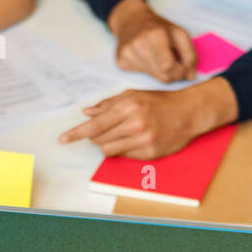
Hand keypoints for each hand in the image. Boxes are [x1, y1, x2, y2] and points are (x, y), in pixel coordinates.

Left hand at [58, 81, 235, 158]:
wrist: (189, 112)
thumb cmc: (160, 102)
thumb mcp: (133, 95)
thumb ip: (109, 104)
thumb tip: (87, 112)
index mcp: (128, 106)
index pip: (94, 124)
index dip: (76, 133)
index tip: (63, 139)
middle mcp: (134, 124)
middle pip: (99, 139)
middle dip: (96, 136)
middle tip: (105, 130)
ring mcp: (142, 140)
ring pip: (109, 150)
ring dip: (108, 144)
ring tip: (120, 134)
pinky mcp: (149, 153)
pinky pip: (125, 155)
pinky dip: (124, 149)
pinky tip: (135, 139)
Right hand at [108, 0, 196, 82]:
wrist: (130, 19)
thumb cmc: (158, 27)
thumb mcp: (179, 33)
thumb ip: (190, 55)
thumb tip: (191, 76)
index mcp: (154, 36)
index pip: (169, 67)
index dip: (180, 72)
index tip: (183, 68)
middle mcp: (138, 45)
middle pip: (162, 77)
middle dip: (172, 74)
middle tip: (172, 63)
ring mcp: (127, 54)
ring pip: (152, 78)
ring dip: (159, 71)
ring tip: (157, 57)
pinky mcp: (120, 61)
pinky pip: (141, 75)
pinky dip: (147, 70)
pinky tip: (145, 58)